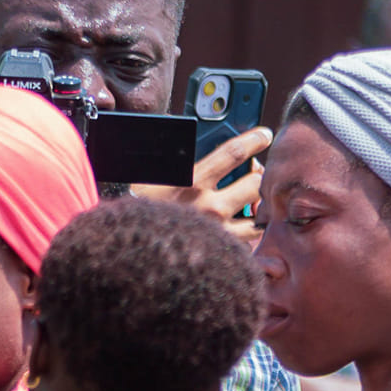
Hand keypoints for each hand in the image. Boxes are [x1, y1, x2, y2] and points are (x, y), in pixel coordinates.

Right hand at [134, 126, 270, 244]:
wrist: (126, 249)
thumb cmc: (135, 210)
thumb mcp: (154, 177)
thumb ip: (179, 161)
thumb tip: (194, 146)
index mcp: (192, 181)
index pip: (234, 153)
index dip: (253, 140)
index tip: (264, 136)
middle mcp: (209, 206)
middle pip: (254, 182)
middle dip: (258, 175)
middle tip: (254, 173)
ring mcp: (217, 232)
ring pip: (258, 215)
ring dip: (258, 207)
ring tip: (253, 203)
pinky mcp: (219, 254)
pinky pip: (247, 243)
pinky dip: (248, 234)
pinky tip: (243, 228)